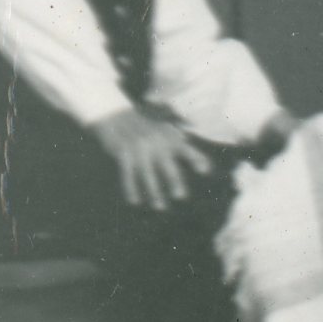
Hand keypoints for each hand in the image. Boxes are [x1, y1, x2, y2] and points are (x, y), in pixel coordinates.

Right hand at [93, 110, 211, 211]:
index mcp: (170, 137)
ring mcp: (140, 148)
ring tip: (161, 207)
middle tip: (181, 196)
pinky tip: (135, 201)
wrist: (115, 114)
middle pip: (168, 165)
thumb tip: (207, 166)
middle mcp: (157, 143)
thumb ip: (183, 146)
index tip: (206, 171)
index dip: (197, 159)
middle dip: (175, 181)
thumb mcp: (166, 130)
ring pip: (148, 175)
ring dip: (154, 192)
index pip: (187, 150)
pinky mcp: (123, 153)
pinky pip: (128, 174)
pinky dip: (131, 188)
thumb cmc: (146, 126)